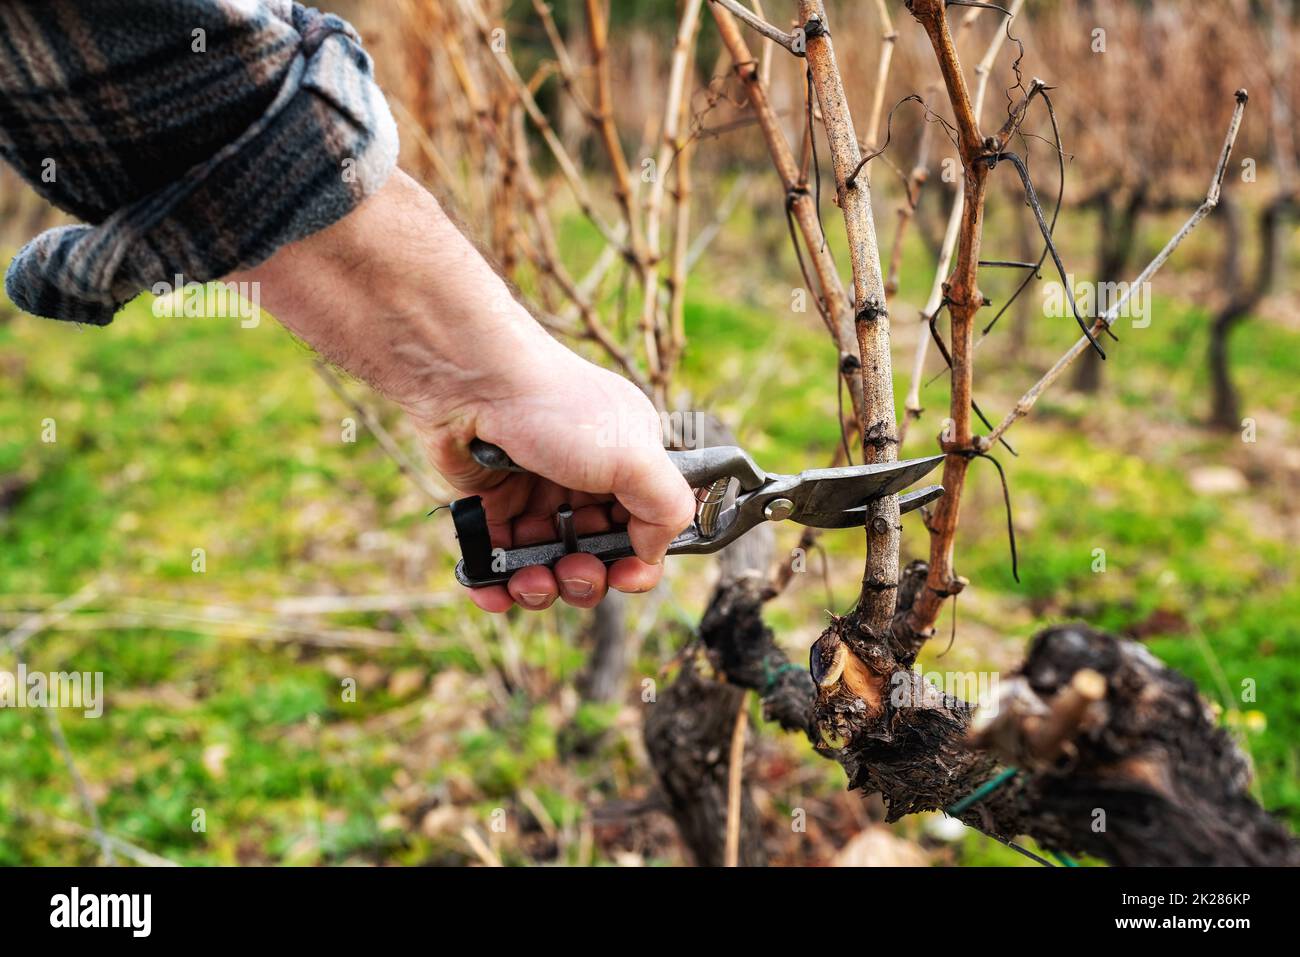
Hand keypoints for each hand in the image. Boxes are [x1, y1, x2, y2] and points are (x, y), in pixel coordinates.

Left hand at [234, 171, 695, 611]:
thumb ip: (666, 509)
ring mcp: (539, 494)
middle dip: (586, 579)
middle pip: (596, 556)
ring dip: (541, 587)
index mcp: (631, 463)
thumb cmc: (557, 410)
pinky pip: (499, 561)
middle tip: (572, 572)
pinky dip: (496, 584)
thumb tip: (650, 553)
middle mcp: (587, 480)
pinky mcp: (492, 505)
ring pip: (548, 565)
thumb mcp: (636, 456)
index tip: (623, 576)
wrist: (472, 382)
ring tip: (527, 581)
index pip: (645, 531)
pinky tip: (492, 591)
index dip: (637, 563)